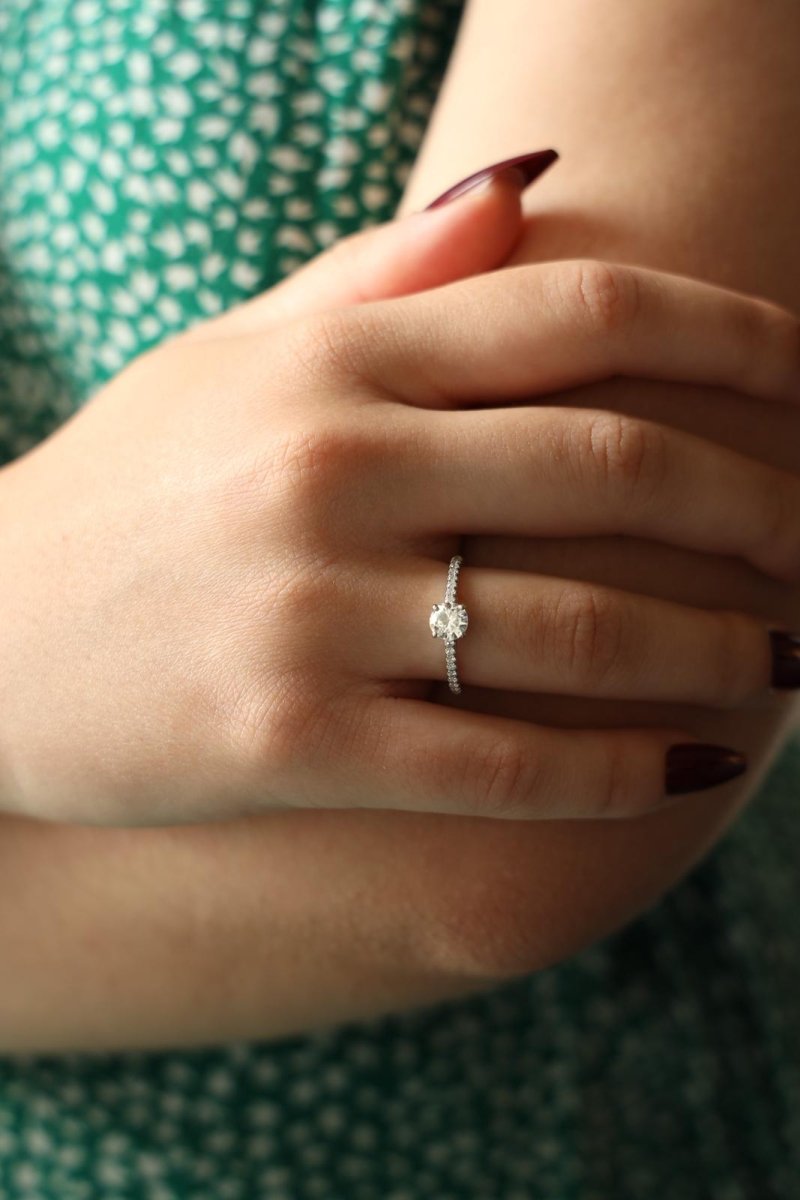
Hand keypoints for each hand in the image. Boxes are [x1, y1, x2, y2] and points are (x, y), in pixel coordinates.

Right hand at [2, 181, 798, 826]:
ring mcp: (305, 610)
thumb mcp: (230, 357)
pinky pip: (501, 761)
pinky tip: (694, 766)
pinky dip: (620, 769)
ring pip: (577, 626)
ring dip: (721, 647)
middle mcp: (327, 468)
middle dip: (762, 504)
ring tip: (791, 664)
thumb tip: (531, 183)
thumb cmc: (125, 493)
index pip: (585, 315)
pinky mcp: (288, 743)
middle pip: (613, 462)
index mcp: (329, 361)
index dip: (739, 341)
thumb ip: (379, 276)